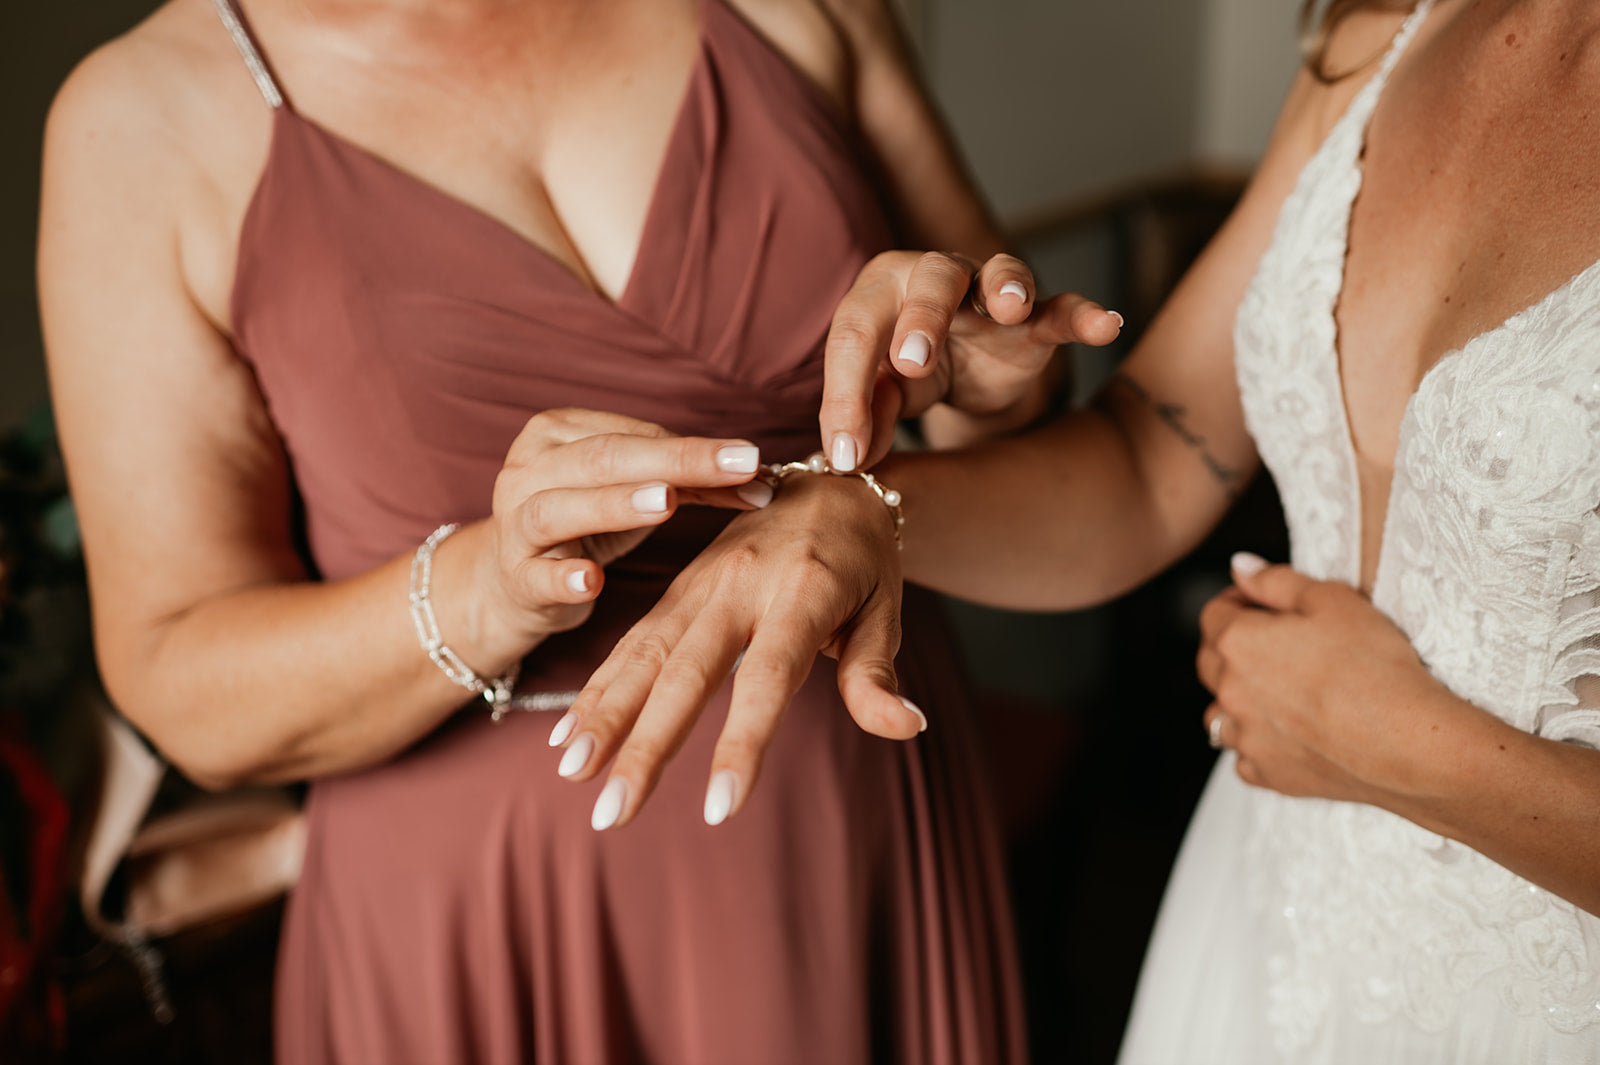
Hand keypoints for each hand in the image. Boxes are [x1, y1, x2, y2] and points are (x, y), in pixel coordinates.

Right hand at [476, 408, 771, 649]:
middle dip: (675, 461)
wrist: (511, 582)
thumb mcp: (634, 495)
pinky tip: (592, 581)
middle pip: (602, 459)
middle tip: (736, 465)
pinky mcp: (515, 578)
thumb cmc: (586, 525)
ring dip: (614, 505)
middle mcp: (528, 470)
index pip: (634, 436)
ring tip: (667, 503)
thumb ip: (690, 483)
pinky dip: (563, 578)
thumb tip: (762, 477)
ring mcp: (514, 525)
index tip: (752, 460)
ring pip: (558, 509)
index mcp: (557, 434)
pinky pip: (536, 576)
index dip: (695, 450)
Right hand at [544, 470, 923, 829]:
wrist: (831, 480)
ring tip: (572, 773)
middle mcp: (740, 584)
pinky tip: (570, 733)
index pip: (768, 679)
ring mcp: (701, 583)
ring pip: (645, 654)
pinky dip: (599, 686)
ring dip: (605, 716)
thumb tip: (907, 726)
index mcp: (802, 591)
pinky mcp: (679, 588)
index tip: (719, 808)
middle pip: (687, 673)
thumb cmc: (866, 557)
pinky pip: (632, 639)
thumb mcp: (887, 608)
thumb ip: (878, 671)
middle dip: (646, 746)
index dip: (742, 743)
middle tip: (613, 811)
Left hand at [820, 250, 1122, 469]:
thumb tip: (850, 457)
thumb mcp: (884, 400)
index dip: (847, 395)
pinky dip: (1084, 315)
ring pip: (998, 274)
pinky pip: (1064, 309)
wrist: (965, 373)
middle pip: (929, 281)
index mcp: (878, 293)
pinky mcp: (1037, 321)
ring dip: (1005, 286)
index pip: (856, 334)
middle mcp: (933, 277)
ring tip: (1010, 307)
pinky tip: (1106, 325)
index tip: (847, 455)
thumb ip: (867, 420)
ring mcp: (990, 294)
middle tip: (910, 363)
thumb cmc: (910, 376)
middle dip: (921, 318)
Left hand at [1195, 553, 1458, 804]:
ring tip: (1278, 692)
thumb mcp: (1332, 599)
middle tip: (1274, 642)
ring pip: (1220, 713)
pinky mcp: (1268, 774)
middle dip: (1232, 646)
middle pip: (1210, 662)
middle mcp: (1230, 692)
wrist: (1408, 742)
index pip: (1214, 614)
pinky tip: (1286, 735)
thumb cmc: (1374, 665)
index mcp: (1238, 643)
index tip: (1263, 602)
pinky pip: (1244, 756)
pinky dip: (1257, 744)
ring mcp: (1246, 737)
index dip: (1238, 601)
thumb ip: (1275, 580)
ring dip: (1238, 699)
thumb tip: (1239, 566)